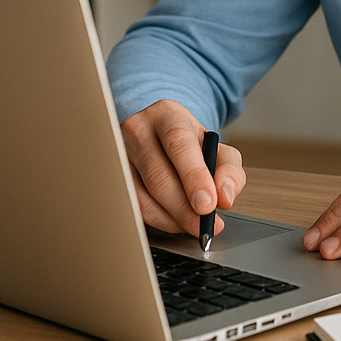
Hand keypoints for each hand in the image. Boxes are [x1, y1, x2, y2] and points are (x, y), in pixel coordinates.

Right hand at [120, 99, 245, 237]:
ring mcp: (119, 154)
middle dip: (183, 207)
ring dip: (171, 219)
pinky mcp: (111, 177)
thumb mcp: (217, 148)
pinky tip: (174, 222)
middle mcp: (139, 130)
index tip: (208, 205)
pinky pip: (133, 207)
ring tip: (193, 225)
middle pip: (158, 175)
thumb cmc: (191, 145)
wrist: (162, 137)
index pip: (178, 143)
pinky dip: (157, 221)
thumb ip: (229, 170)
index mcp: (168, 115)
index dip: (193, 176)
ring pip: (142, 196)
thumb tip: (225, 197)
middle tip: (202, 226)